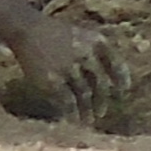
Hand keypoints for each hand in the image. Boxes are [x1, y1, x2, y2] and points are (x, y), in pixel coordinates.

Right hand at [8, 10, 132, 123]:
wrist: (28, 30)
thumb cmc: (54, 34)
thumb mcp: (81, 35)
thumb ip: (95, 53)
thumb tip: (108, 81)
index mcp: (96, 41)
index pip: (116, 63)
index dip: (121, 79)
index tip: (122, 90)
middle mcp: (86, 54)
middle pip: (100, 84)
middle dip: (102, 101)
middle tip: (101, 113)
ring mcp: (69, 68)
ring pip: (84, 95)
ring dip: (87, 110)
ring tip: (87, 120)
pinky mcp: (53, 80)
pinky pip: (67, 101)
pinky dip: (71, 112)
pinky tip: (72, 119)